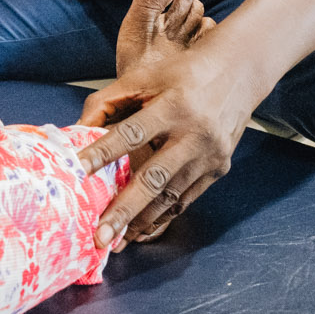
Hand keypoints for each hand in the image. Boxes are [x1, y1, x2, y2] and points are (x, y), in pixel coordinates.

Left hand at [77, 0, 251, 250]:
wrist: (238, 72)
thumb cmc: (182, 73)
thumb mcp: (145, 77)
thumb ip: (108, 101)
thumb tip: (76, 131)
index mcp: (173, 106)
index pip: (131, 133)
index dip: (102, 152)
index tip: (76, 172)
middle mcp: (194, 134)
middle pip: (154, 178)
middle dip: (124, 210)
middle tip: (99, 235)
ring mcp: (210, 155)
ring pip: (171, 196)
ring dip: (141, 221)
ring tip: (116, 241)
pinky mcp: (219, 169)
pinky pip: (186, 199)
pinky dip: (163, 216)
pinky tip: (141, 229)